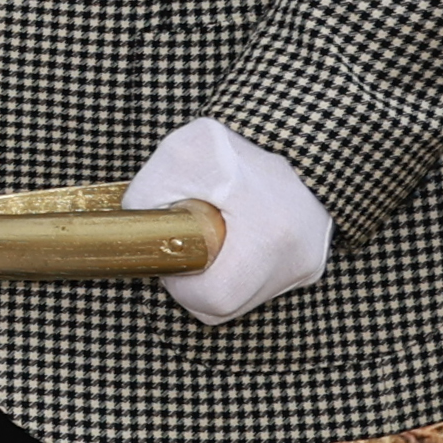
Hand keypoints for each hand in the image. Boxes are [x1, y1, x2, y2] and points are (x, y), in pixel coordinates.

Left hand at [130, 117, 334, 324]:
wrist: (294, 136)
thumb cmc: (236, 144)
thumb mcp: (182, 153)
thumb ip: (147, 193)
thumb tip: (133, 229)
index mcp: (270, 237)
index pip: (213, 300)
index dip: (183, 286)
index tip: (176, 256)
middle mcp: (298, 260)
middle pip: (226, 306)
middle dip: (196, 283)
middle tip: (190, 245)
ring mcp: (308, 266)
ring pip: (242, 298)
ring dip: (217, 276)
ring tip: (214, 237)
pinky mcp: (309, 265)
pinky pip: (259, 285)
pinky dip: (237, 269)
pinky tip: (232, 240)